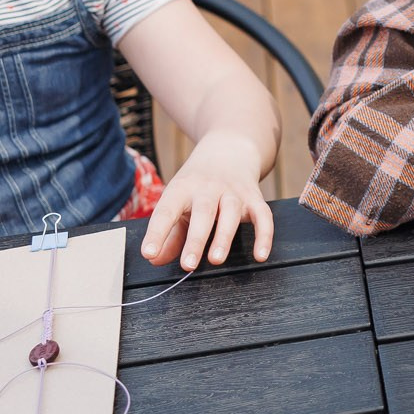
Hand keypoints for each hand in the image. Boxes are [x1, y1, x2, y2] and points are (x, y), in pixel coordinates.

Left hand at [144, 132, 275, 270]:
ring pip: (231, 213)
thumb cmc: (197, 184)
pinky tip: (260, 255)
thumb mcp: (178, 200)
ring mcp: (234, 191)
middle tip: (187, 265)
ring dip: (224, 237)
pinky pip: (263, 216)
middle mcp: (208, 188)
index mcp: (183, 188)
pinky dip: (264, 235)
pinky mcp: (255, 198)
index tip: (149, 253)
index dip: (157, 232)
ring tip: (216, 259)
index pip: (167, 210)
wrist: (229, 149)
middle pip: (203, 212)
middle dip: (195, 240)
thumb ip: (168, 233)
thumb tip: (155, 259)